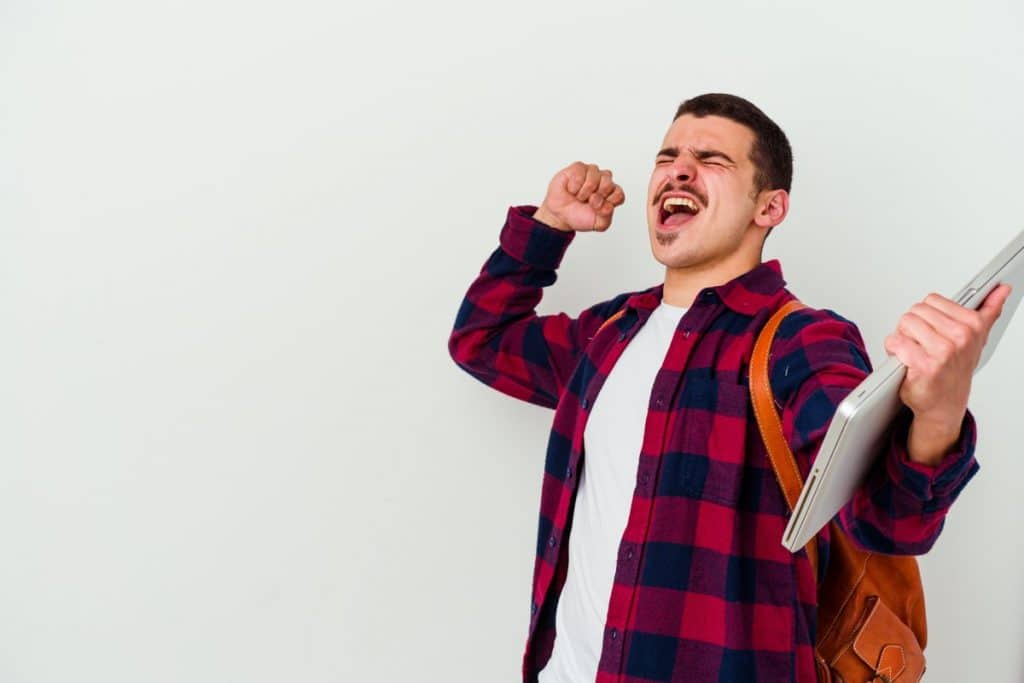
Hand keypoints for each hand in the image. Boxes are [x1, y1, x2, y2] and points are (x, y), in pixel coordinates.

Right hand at [533, 162, 625, 232]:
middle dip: (596, 197)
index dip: (608, 203)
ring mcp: (591, 172)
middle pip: (608, 184)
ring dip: (584, 192)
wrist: (560, 215)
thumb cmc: (579, 215)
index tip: (599, 209)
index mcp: (611, 193)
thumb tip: (607, 206)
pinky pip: (580, 173)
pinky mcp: (578, 167)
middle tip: (588, 202)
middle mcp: (603, 180)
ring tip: (579, 196)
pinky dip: (574, 186)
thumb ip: (607, 217)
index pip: (619, 194)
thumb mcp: (598, 223)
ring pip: (595, 177)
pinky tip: (572, 189)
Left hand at [883, 283, 1012, 451]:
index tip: (936, 330)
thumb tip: (1002, 288)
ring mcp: (944, 351)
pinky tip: (906, 360)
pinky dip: (893, 350)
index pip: (932, 300)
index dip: (927, 316)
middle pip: (916, 310)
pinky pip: (896, 342)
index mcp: (974, 324)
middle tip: (922, 344)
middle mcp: (961, 336)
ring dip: (903, 337)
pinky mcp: (926, 365)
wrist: (944, 403)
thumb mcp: (976, 338)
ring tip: (915, 351)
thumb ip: (988, 310)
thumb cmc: (955, 369)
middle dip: (913, 326)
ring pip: (905, 323)